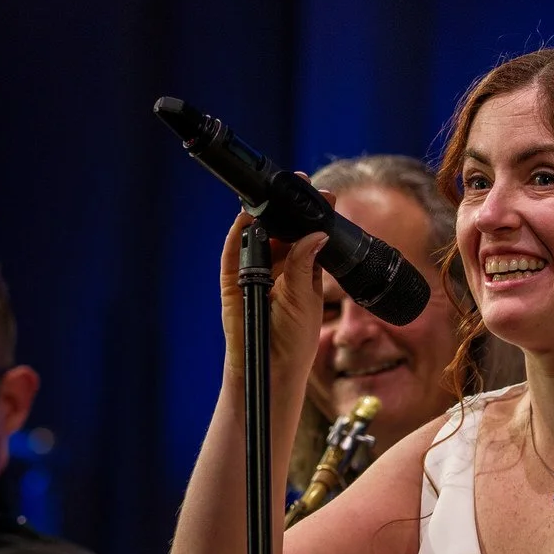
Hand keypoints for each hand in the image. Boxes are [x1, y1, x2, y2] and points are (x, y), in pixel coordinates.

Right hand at [218, 204, 330, 373]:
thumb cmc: (294, 340)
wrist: (270, 369)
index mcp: (305, 271)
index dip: (313, 216)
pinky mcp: (233, 283)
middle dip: (286, 210)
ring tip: (269, 198)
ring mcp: (255, 274)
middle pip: (281, 231)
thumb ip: (306, 264)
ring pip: (256, 239)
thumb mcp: (306, 297)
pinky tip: (245, 220)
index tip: (321, 194)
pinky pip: (232, 256)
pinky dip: (236, 237)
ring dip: (261, 218)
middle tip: (294, 184)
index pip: (309, 236)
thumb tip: (317, 233)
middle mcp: (280, 269)